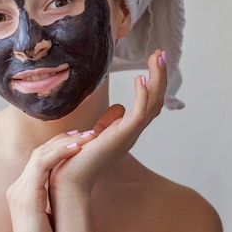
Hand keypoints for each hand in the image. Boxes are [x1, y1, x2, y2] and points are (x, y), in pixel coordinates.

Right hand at [6, 130, 96, 231]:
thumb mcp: (49, 216)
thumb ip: (51, 200)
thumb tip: (67, 190)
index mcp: (22, 192)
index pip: (38, 159)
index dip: (58, 147)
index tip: (76, 140)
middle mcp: (17, 188)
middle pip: (38, 152)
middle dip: (62, 140)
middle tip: (85, 133)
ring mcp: (20, 191)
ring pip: (41, 154)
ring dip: (66, 143)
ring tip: (87, 137)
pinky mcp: (27, 196)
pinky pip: (43, 164)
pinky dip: (60, 153)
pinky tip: (77, 149)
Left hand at [49, 49, 167, 195]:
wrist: (70, 178)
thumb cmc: (79, 158)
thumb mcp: (96, 133)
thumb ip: (108, 121)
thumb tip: (119, 107)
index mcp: (127, 129)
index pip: (148, 102)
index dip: (153, 82)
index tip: (154, 60)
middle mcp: (132, 131)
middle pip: (155, 99)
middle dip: (159, 75)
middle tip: (161, 52)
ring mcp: (129, 133)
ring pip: (151, 103)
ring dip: (156, 79)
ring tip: (157, 57)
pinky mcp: (122, 136)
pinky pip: (140, 113)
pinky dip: (143, 95)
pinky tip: (140, 79)